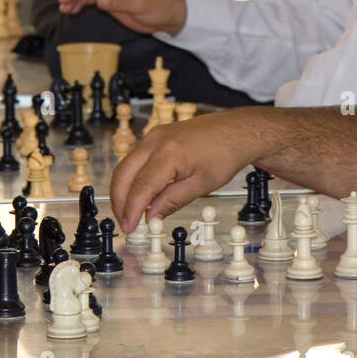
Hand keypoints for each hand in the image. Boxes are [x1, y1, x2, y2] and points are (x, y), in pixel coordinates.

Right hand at [111, 109, 272, 231]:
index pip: (140, 187)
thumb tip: (151, 217)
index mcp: (168, 153)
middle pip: (123, 174)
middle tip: (125, 223)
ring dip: (124, 190)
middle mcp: (155, 140)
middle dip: (119, 201)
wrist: (237, 130)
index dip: (131, 210)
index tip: (130, 227)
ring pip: (126, 165)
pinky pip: (136, 158)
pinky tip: (140, 194)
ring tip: (130, 213)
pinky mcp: (156, 136)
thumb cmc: (225, 154)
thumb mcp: (201, 185)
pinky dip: (133, 178)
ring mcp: (154, 135)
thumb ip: (172, 201)